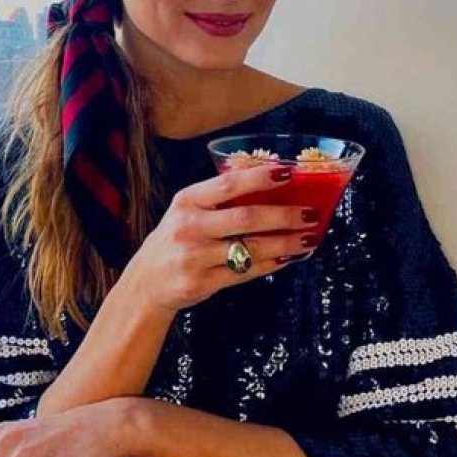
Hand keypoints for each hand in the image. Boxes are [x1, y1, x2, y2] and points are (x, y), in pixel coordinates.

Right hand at [125, 163, 317, 312]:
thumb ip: (219, 200)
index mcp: (187, 201)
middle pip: (246, 218)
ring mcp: (194, 257)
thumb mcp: (187, 211)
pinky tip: (288, 258)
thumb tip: (272, 187)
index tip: (288, 173)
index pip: (227, 185)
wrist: (146, 282)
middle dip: (284, 216)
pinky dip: (271, 264)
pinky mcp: (201, 283)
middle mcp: (189, 227)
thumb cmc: (175, 240)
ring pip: (251, 249)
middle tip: (310, 213)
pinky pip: (245, 273)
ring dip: (285, 243)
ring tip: (307, 238)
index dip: (260, 178)